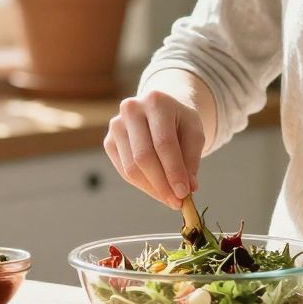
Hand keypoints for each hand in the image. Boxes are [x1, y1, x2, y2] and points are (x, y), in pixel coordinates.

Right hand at [103, 88, 203, 208]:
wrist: (160, 110)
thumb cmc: (179, 122)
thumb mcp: (194, 133)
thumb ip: (191, 159)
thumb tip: (188, 188)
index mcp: (156, 101)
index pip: (164, 143)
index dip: (174, 170)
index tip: (184, 193)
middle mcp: (131, 109)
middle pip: (144, 156)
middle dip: (162, 184)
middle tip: (176, 202)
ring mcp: (116, 125)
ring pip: (131, 167)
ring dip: (152, 188)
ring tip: (169, 198)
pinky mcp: (109, 141)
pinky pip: (124, 171)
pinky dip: (142, 185)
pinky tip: (157, 189)